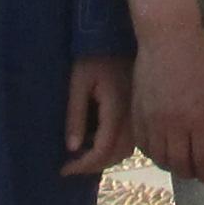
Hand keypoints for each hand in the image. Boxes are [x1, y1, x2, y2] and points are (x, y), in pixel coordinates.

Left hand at [63, 55, 131, 177]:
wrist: (116, 35)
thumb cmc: (93, 55)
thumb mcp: (78, 83)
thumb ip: (76, 116)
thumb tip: (73, 149)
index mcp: (117, 109)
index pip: (103, 150)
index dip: (83, 165)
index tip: (64, 169)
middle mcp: (133, 116)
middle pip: (117, 155)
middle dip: (93, 165)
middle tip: (71, 165)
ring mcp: (139, 114)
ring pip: (126, 149)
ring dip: (105, 158)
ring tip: (83, 155)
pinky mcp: (139, 110)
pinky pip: (130, 139)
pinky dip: (114, 147)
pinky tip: (97, 140)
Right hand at [133, 17, 203, 181]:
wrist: (168, 37)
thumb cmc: (200, 59)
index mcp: (201, 118)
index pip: (203, 159)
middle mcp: (176, 124)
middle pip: (180, 164)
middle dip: (189, 172)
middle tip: (194, 172)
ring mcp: (154, 120)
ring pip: (160, 158)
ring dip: (170, 165)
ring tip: (177, 163)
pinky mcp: (138, 113)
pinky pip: (143, 144)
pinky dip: (152, 153)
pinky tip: (159, 150)